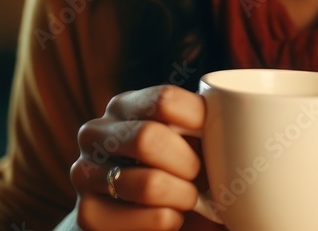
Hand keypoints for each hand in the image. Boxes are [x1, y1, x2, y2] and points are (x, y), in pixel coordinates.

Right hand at [70, 85, 204, 230]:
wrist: (142, 217)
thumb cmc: (176, 168)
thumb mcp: (187, 138)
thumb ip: (202, 120)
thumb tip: (233, 111)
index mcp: (124, 105)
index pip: (164, 100)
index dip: (199, 120)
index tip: (215, 136)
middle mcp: (96, 133)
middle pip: (148, 138)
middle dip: (187, 163)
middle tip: (198, 174)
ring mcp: (84, 173)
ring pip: (148, 183)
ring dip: (182, 196)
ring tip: (188, 198)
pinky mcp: (88, 214)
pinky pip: (144, 219)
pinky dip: (170, 220)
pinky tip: (171, 217)